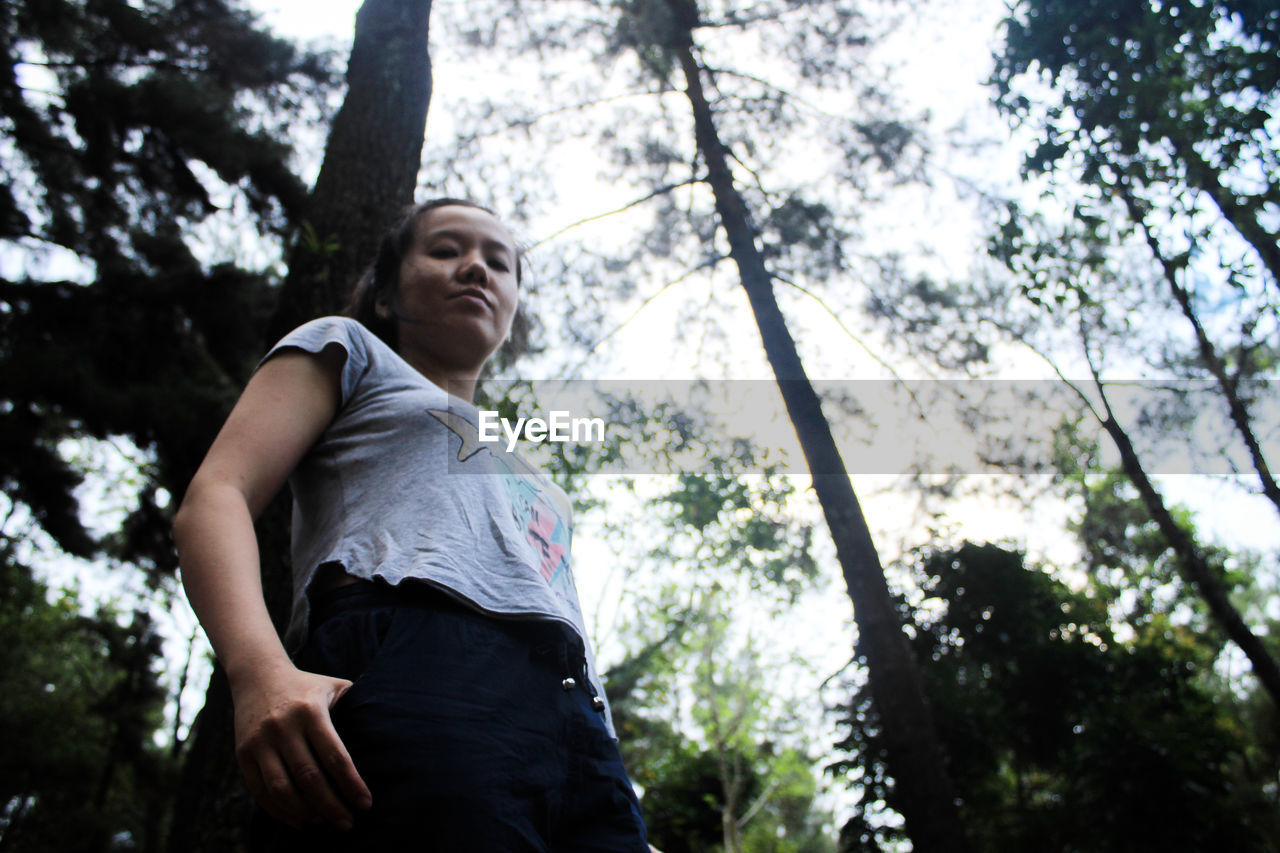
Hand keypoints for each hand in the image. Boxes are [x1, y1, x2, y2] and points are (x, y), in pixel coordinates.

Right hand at [230, 661, 371, 829]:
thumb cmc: (307, 685)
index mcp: (311, 711)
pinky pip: (260, 791)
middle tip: (347, 823)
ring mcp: (260, 741)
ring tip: (323, 822)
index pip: (335, 756)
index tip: (365, 804)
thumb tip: (387, 731)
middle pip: (309, 777)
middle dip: (331, 806)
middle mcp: (283, 727)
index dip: (351, 784)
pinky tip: (298, 820)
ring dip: (304, 812)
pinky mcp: (243, 753)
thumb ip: (356, 705)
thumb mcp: (334, 687)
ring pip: (282, 789)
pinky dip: (279, 811)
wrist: (258, 675)